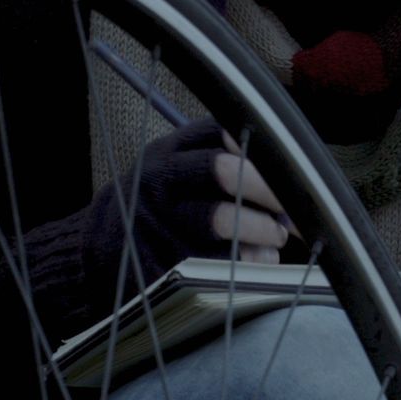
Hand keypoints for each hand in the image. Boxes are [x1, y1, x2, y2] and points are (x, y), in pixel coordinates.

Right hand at [85, 118, 295, 285]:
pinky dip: (246, 264)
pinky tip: (258, 263)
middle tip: (292, 211)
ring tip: (275, 239)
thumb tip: (293, 179)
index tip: (294, 174)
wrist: (106, 242)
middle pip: (226, 171)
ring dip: (261, 230)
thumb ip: (229, 160)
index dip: (266, 156)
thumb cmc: (167, 199)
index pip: (227, 136)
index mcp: (173, 151)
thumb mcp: (183, 165)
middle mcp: (161, 179)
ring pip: (221, 218)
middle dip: (270, 191)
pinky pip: (213, 262)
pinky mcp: (157, 261)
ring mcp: (157, 220)